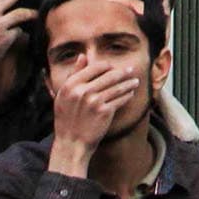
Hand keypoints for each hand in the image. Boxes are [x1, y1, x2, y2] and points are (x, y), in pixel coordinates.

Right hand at [43, 58, 138, 174]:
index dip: (108, 66)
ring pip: (117, 87)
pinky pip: (120, 99)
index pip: (96, 67)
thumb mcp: (63, 95)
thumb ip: (73, 74)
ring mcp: (94, 101)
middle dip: (123, 73)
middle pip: (109, 76)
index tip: (114, 68)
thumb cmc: (67, 119)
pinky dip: (127, 96)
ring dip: (129, 83)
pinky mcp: (104, 112)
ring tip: (135, 81)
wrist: (71, 143)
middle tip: (131, 70)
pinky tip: (130, 94)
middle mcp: (82, 91)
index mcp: (71, 84)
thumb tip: (83, 56)